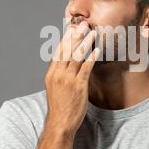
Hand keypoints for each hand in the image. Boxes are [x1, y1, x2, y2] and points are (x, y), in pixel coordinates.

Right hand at [44, 21, 99, 136]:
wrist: (60, 123)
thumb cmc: (60, 107)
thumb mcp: (55, 88)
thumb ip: (60, 75)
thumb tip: (67, 65)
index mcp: (51, 74)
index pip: (59, 52)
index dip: (66, 39)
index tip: (72, 28)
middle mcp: (58, 75)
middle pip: (68, 51)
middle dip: (76, 36)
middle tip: (83, 25)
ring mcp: (68, 80)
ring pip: (77, 57)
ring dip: (86, 43)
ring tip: (92, 33)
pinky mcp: (78, 86)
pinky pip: (86, 69)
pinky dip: (91, 58)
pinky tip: (97, 51)